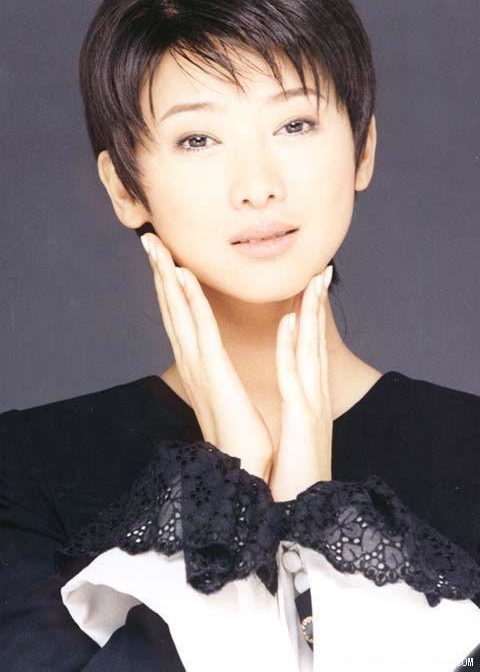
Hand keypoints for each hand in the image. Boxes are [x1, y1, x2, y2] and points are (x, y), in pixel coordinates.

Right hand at [140, 233, 273, 480]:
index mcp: (199, 366)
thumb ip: (218, 379)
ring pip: (178, 310)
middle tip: (148, 239)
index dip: (170, 286)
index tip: (165, 258)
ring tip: (156, 245)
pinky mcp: (211, 372)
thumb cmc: (240, 439)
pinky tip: (181, 274)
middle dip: (159, 272)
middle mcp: (191, 361)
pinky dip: (188, 299)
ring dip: (166, 276)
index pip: (181, 317)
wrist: (243, 471)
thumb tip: (216, 367)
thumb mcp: (227, 399)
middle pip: (171, 307)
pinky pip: (199, 327)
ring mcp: (198, 365)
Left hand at [268, 265, 333, 501]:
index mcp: (306, 399)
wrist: (296, 516)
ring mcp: (311, 406)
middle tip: (319, 268)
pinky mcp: (303, 420)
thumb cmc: (289, 478)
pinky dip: (294, 348)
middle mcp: (312, 397)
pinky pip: (296, 377)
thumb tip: (283, 396)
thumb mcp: (291, 437)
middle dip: (318, 304)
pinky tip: (292, 322)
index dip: (309, 316)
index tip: (306, 286)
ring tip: (314, 279)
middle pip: (315, 342)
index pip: (307, 349)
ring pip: (311, 350)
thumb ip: (291, 414)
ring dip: (313, 312)